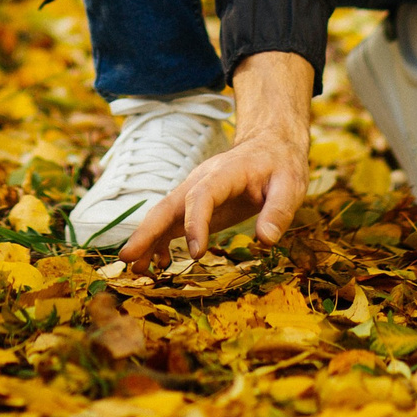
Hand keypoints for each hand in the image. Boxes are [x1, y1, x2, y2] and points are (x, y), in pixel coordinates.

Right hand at [120, 51, 311, 266]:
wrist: (269, 147)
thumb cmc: (280, 166)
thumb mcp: (290, 186)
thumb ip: (278, 211)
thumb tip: (265, 241)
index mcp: (223, 174)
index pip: (201, 197)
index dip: (194, 224)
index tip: (196, 254)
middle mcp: (200, 181)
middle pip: (168, 205)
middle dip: (146, 232)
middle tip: (126, 257)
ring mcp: (194, 192)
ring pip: (163, 215)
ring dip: (146, 240)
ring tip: (136, 270)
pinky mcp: (195, 205)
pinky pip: (172, 222)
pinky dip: (160, 241)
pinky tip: (158, 264)